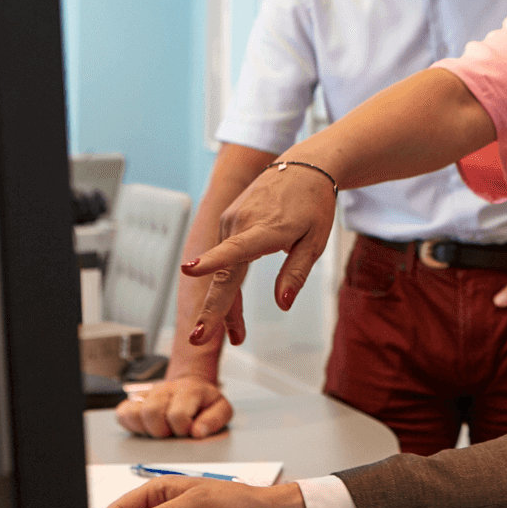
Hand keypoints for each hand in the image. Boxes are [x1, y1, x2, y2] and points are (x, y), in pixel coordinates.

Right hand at [115, 377, 232, 438]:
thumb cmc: (204, 402)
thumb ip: (215, 420)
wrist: (192, 386)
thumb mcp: (221, 408)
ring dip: (147, 429)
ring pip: (135, 414)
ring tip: (162, 429)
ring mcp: (149, 393)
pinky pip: (123, 413)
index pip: (177, 414)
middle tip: (172, 432)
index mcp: (189, 389)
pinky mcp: (135, 399)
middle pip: (151, 413)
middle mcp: (166, 388)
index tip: (189, 430)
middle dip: (162, 431)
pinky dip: (132, 425)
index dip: (182, 429)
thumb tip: (198, 432)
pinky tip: (147, 427)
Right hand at [183, 163, 337, 347]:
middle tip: (198, 339)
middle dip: (212, 309)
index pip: (237, 249)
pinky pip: (226, 260)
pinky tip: (235, 308)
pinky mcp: (228, 222)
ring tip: (237, 336)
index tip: (191, 270)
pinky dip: (229, 285)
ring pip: (225, 272)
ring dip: (228, 304)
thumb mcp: (315, 241)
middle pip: (224, 274)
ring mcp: (231, 221)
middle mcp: (242, 223)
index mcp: (267, 228)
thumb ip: (296, 272)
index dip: (214, 262)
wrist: (303, 168)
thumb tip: (283, 303)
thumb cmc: (313, 204)